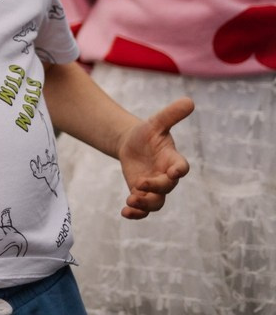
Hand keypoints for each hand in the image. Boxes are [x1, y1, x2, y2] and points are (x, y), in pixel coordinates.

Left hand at [116, 96, 193, 218]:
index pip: (181, 167)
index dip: (178, 171)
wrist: (132, 144)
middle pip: (167, 188)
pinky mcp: (142, 194)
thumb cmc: (147, 133)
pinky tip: (125, 213)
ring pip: (156, 203)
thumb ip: (171, 114)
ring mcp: (155, 187)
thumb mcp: (156, 123)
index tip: (173, 173)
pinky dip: (136, 214)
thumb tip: (190, 100)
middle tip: (139, 183)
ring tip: (130, 201)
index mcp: (173, 159)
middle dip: (155, 187)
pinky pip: (143, 209)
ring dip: (144, 205)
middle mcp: (166, 176)